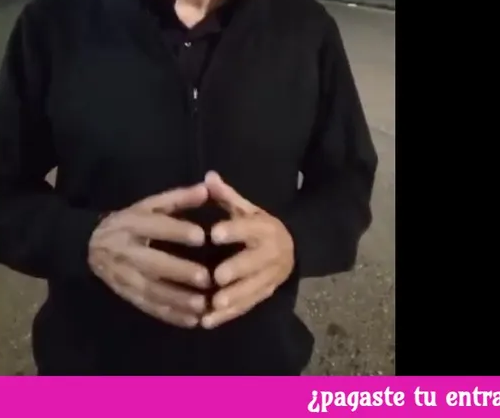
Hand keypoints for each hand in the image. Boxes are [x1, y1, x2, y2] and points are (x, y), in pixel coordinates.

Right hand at [88, 184, 212, 327]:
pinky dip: (170, 316)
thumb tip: (207, 188)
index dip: (177, 231)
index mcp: (132, 224)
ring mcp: (125, 276)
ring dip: (177, 300)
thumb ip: (178, 198)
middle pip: (153, 263)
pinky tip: (192, 321)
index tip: (201, 237)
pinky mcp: (127, 294)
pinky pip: (149, 307)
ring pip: (152, 291)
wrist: (90, 245)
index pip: (155, 227)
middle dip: (179, 272)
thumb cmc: (129, 221)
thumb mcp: (149, 205)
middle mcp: (127, 251)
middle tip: (206, 278)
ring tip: (203, 306)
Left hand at [202, 171, 294, 328]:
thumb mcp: (246, 208)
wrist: (292, 248)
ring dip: (233, 299)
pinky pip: (247, 306)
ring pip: (252, 289)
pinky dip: (229, 316)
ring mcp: (270, 277)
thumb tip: (208, 176)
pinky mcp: (265, 294)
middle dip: (237, 270)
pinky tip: (207, 322)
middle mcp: (271, 253)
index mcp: (264, 228)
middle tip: (217, 277)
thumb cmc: (258, 226)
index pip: (249, 228)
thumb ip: (226, 196)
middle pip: (254, 263)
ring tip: (212, 306)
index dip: (233, 230)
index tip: (214, 234)